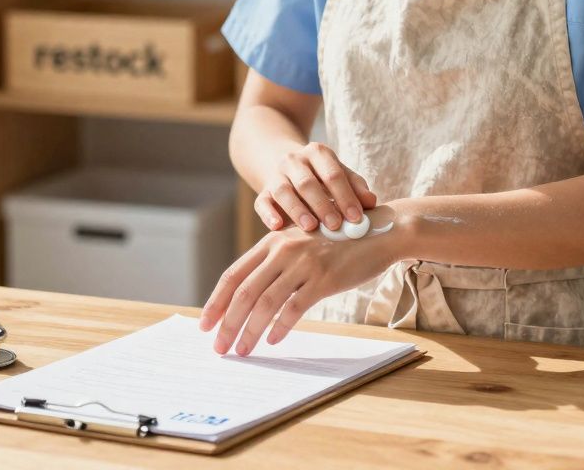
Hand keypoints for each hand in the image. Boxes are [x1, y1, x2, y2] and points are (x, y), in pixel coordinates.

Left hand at [199, 206, 402, 355]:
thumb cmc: (336, 243)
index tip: (205, 324)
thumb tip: (248, 297)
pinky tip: (272, 341)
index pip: (233, 275)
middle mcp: (283, 250)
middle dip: (228, 323)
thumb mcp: (300, 244)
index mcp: (271, 242)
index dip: (216, 301)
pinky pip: (295, 308)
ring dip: (250, 331)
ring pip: (265, 303)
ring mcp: (303, 263)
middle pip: (244, 292)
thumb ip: (276, 263)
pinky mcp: (324, 278)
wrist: (378, 232)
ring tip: (242, 351)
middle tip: (219, 347)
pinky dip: (281, 327)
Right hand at [256, 142, 376, 231]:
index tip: (356, 218)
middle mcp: (294, 161)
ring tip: (311, 227)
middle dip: (323, 204)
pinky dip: (268, 214)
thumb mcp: (339, 173)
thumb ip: (355, 186)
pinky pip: (262, 202)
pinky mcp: (263, 193)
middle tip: (336, 225)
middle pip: (307, 182)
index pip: (333, 174)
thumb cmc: (321, 175)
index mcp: (317, 153)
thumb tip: (371, 202)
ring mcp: (276, 176)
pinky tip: (277, 226)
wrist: (283, 163)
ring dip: (298, 209)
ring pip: (284, 191)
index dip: (345, 196)